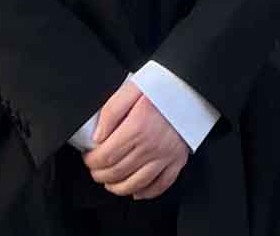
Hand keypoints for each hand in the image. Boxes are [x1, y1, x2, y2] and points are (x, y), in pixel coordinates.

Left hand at [83, 82, 189, 200]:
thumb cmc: (162, 86)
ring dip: (118, 187)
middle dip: (100, 175)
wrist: (190, 88)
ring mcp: (166, 156)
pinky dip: (146, 193)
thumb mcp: (131, 89)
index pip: (106, 156)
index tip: (88, 157)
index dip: (91, 161)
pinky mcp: (178, 160)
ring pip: (136, 183)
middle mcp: (151, 145)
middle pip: (117, 172)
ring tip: (109, 182)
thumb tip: (97, 136)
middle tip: (95, 170)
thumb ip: (111, 112)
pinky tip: (136, 191)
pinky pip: (161, 185)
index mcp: (137, 127)